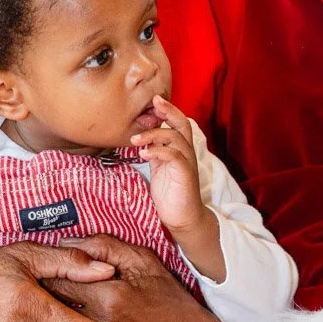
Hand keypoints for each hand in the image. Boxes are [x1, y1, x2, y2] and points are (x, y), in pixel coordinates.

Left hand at [46, 234, 233, 321]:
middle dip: (34, 300)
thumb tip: (66, 242)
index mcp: (107, 296)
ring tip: (35, 315)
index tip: (35, 269)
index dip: (41, 273)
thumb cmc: (171, 302)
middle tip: (28, 291)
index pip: (55, 280)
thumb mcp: (144, 262)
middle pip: (47, 311)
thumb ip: (105, 246)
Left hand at [131, 97, 204, 231]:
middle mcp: (186, 152)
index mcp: (179, 149)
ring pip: (175, 137)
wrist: (183, 219)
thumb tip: (141, 137)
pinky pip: (173, 156)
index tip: (152, 101)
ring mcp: (187, 163)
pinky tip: (144, 154)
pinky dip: (157, 151)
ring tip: (135, 140)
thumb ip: (154, 151)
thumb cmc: (170, 195)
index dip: (167, 110)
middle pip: (182, 123)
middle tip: (153, 102)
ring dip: (154, 134)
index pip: (177, 123)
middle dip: (168, 110)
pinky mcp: (185, 174)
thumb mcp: (158, 168)